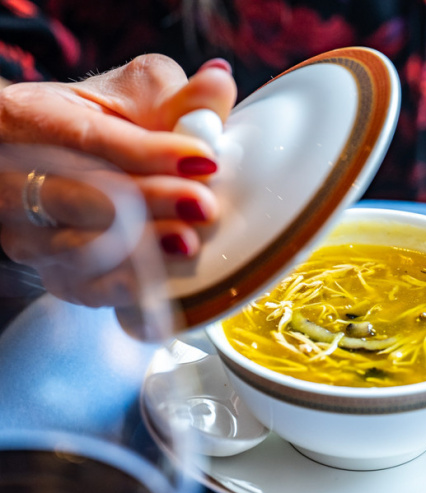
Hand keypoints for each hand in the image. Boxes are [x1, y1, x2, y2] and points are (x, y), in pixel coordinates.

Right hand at [0, 54, 237, 309]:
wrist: (50, 161)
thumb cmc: (100, 123)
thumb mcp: (132, 94)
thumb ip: (176, 95)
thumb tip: (219, 82)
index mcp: (30, 118)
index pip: (89, 138)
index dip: (149, 152)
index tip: (203, 158)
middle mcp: (15, 179)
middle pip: (80, 197)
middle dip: (148, 202)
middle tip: (201, 206)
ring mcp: (28, 233)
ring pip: (78, 249)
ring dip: (140, 249)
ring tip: (187, 243)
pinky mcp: (53, 274)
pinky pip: (85, 290)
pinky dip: (127, 290)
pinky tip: (165, 286)